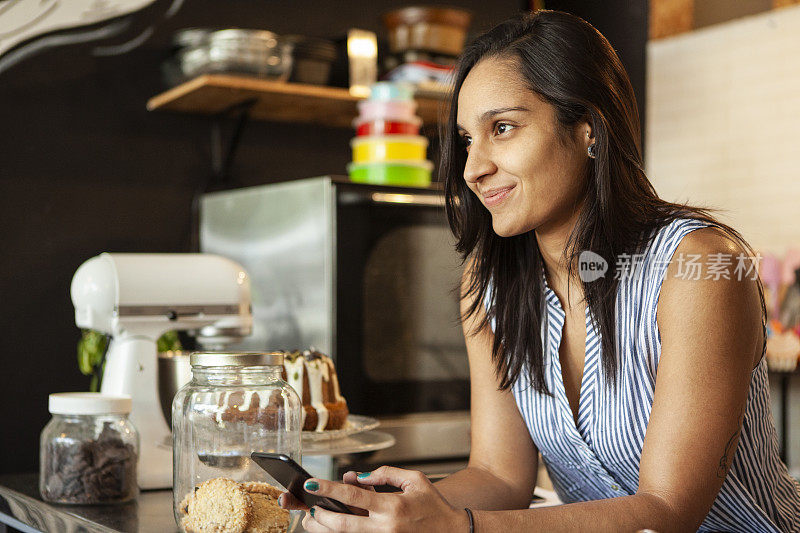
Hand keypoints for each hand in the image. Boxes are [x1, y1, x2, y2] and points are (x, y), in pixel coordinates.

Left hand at [300, 466, 468, 531]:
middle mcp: (385, 527)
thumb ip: (386, 474)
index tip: (311, 482)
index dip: (329, 488)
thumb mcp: (414, 480)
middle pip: (343, 524)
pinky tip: (337, 527)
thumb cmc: (434, 505)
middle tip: (310, 508)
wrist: (452, 532)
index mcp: (392, 506)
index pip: (353, 495)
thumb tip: (358, 477)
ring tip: (316, 519)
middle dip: (321, 516)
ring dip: (328, 529)